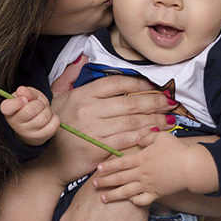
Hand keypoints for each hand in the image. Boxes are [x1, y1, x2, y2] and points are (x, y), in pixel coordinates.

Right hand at [0, 86, 58, 146]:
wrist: (34, 124)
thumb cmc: (29, 105)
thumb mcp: (27, 95)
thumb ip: (26, 92)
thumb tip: (22, 90)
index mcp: (8, 110)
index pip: (7, 108)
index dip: (17, 102)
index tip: (24, 99)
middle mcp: (14, 123)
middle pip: (30, 110)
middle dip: (39, 104)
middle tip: (38, 105)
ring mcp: (27, 132)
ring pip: (44, 117)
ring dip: (47, 111)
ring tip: (43, 112)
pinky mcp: (39, 138)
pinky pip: (53, 125)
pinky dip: (55, 119)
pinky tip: (49, 118)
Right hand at [44, 58, 175, 182]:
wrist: (50, 161)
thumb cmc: (58, 128)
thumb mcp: (57, 98)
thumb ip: (69, 77)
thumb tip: (82, 59)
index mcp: (82, 94)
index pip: (117, 83)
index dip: (139, 83)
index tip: (154, 85)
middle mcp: (88, 110)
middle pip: (130, 102)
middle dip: (155, 101)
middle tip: (170, 102)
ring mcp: (94, 130)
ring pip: (132, 121)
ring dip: (155, 120)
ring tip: (169, 119)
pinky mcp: (98, 149)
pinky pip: (126, 139)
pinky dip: (144, 136)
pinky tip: (156, 133)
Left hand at [93, 131, 218, 205]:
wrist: (193, 167)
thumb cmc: (178, 149)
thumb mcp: (162, 137)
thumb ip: (146, 136)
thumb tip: (137, 138)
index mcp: (142, 158)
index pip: (120, 163)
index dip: (107, 166)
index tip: (97, 169)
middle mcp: (142, 173)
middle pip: (119, 178)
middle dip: (105, 182)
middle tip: (93, 184)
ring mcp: (149, 185)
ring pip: (127, 192)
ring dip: (114, 195)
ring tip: (103, 198)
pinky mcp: (157, 194)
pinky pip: (142, 200)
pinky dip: (133, 201)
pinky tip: (128, 200)